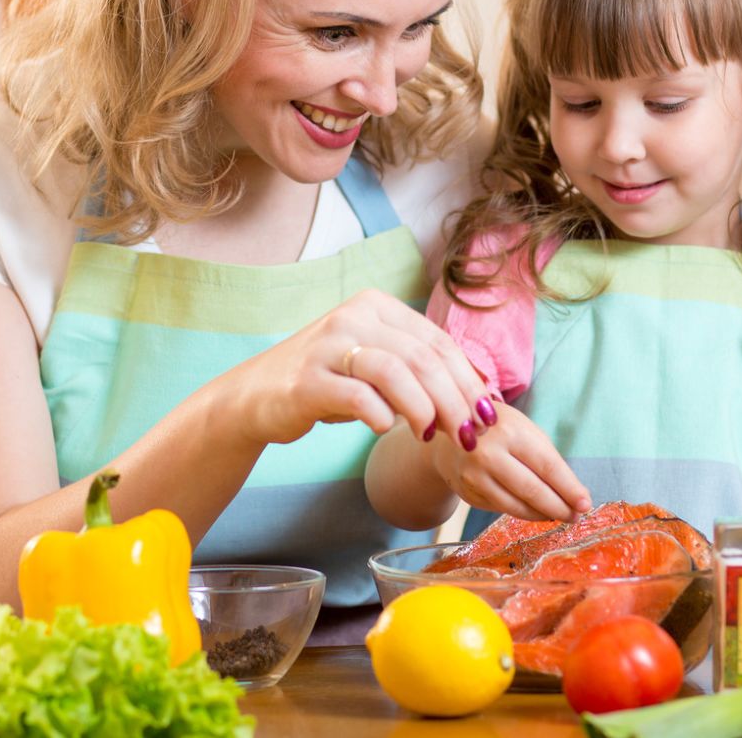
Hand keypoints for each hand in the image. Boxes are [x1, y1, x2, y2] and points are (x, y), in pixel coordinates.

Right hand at [225, 288, 488, 450]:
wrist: (257, 396)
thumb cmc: (328, 382)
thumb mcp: (375, 363)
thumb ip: (417, 367)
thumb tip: (478, 392)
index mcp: (375, 305)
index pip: (437, 341)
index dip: (467, 380)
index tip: (485, 415)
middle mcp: (353, 316)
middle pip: (423, 357)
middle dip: (454, 400)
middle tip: (467, 434)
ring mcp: (328, 346)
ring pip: (396, 372)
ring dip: (425, 409)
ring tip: (432, 436)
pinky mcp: (309, 381)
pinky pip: (359, 397)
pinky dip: (382, 416)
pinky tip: (388, 428)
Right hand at [424, 403, 590, 520]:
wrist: (448, 433)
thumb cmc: (497, 429)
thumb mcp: (522, 429)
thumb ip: (546, 458)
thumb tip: (574, 494)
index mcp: (510, 431)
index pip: (547, 466)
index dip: (569, 488)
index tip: (585, 503)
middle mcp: (488, 454)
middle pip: (532, 490)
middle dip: (559, 507)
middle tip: (576, 516)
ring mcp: (474, 476)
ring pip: (517, 506)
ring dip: (542, 514)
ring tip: (559, 514)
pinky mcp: (467, 493)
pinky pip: (502, 508)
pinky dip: (522, 512)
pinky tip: (534, 510)